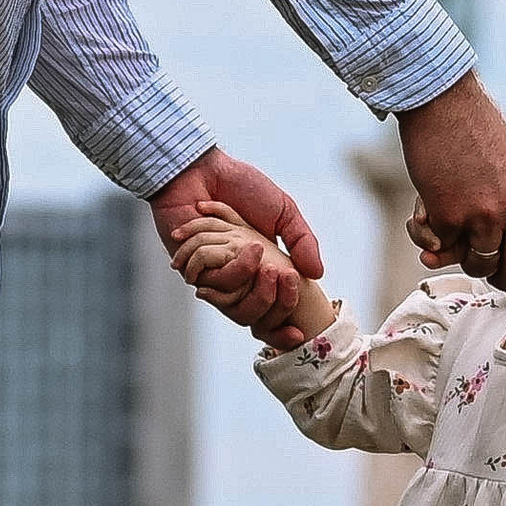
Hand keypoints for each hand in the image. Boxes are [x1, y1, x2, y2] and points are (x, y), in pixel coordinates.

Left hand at [147, 148, 321, 332]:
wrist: (201, 171)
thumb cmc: (243, 185)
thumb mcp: (284, 211)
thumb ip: (302, 240)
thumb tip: (317, 274)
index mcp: (259, 267)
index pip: (271, 307)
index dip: (281, 327)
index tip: (294, 334)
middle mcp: (235, 275)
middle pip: (251, 313)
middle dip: (267, 299)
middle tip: (280, 275)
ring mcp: (211, 273)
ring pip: (230, 296)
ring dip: (244, 270)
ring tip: (255, 244)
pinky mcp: (188, 265)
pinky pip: (209, 278)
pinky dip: (221, 259)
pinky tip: (226, 236)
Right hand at [397, 74, 505, 308]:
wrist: (443, 104)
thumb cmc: (478, 134)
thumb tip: (504, 253)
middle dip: (501, 279)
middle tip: (486, 269)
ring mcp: (484, 215)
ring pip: (479, 265)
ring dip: (463, 256)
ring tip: (453, 228)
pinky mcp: (449, 216)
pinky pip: (442, 247)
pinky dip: (432, 235)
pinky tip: (427, 209)